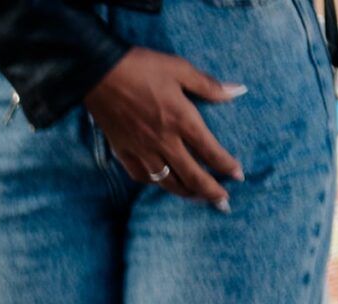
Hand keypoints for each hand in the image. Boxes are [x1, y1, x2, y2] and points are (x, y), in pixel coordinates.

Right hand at [82, 47, 245, 209]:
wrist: (99, 73)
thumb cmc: (142, 67)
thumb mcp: (180, 69)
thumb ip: (209, 85)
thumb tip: (237, 91)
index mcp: (181, 120)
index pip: (210, 151)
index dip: (226, 165)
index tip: (238, 175)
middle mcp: (164, 141)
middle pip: (191, 175)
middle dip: (210, 191)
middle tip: (223, 202)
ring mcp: (142, 150)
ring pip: (167, 181)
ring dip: (185, 192)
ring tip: (197, 198)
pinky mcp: (123, 151)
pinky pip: (142, 176)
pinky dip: (156, 183)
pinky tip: (163, 183)